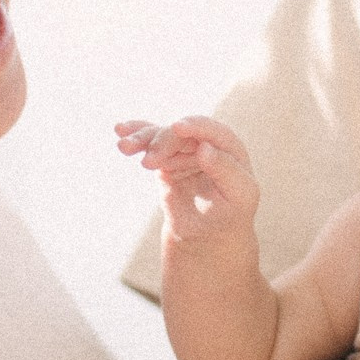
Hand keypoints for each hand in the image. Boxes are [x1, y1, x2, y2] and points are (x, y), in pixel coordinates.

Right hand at [118, 116, 261, 243]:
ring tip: (124, 146)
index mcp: (231, 150)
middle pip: (182, 134)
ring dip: (143, 138)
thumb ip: (226, 171)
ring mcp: (184, 149)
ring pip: (162, 136)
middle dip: (164, 142)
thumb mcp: (239, 197)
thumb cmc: (229, 214)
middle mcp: (207, 143)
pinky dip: (136, 137)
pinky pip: (150, 144)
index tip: (176, 127)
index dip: (196, 127)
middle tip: (148, 163)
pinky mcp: (165, 158)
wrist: (207, 232)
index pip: (214, 132)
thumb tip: (205, 147)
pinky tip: (120, 129)